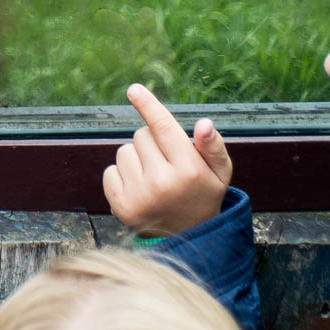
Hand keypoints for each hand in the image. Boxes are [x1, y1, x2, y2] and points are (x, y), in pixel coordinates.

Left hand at [102, 82, 232, 237]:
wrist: (187, 240)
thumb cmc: (202, 197)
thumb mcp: (219, 174)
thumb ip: (213, 147)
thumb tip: (204, 123)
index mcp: (189, 171)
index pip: (164, 128)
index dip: (149, 105)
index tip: (134, 89)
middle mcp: (162, 183)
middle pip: (141, 135)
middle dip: (152, 143)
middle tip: (166, 164)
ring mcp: (139, 196)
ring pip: (124, 151)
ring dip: (136, 159)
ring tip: (154, 178)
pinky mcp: (120, 206)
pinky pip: (110, 170)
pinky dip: (122, 175)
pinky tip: (139, 189)